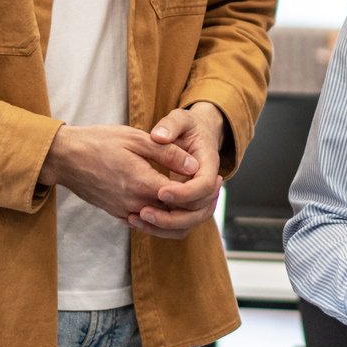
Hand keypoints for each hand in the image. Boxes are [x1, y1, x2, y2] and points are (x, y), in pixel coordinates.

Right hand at [39, 123, 198, 221]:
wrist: (64, 157)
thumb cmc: (98, 142)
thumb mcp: (135, 138)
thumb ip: (166, 153)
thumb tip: (194, 165)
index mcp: (142, 183)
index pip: (183, 198)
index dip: (203, 191)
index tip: (214, 179)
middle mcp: (134, 204)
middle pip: (177, 219)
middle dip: (198, 207)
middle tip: (211, 191)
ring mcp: (124, 212)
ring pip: (164, 226)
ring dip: (183, 216)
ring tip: (195, 197)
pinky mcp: (117, 214)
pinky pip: (147, 225)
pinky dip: (164, 218)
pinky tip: (171, 199)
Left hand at [130, 102, 226, 238]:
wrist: (194, 136)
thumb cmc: (187, 127)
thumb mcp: (181, 119)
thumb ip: (170, 125)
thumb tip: (159, 136)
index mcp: (209, 164)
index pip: (204, 186)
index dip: (185, 192)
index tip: (161, 191)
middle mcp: (206, 185)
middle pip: (200, 211)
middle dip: (173, 216)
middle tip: (143, 211)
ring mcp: (197, 198)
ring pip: (188, 223)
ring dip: (165, 226)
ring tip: (136, 219)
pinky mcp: (184, 205)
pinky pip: (177, 225)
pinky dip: (160, 227)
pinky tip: (137, 220)